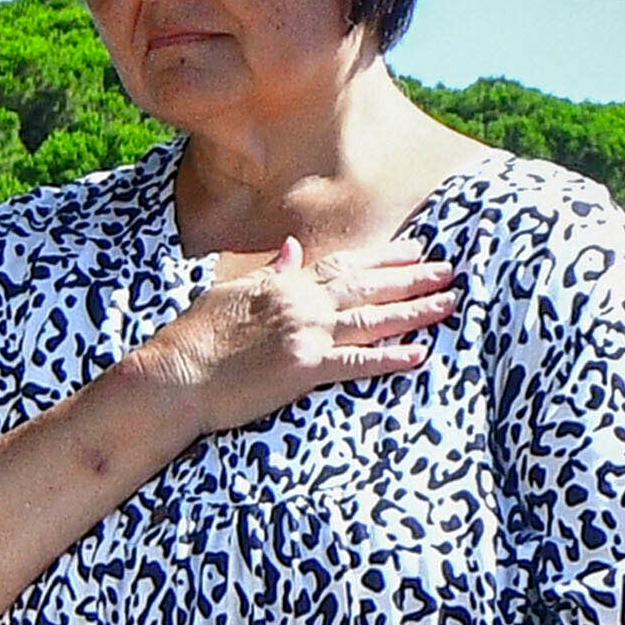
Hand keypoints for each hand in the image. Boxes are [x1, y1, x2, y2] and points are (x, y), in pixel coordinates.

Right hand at [142, 227, 452, 440]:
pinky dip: (389, 358)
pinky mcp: (303, 369)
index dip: (385, 258)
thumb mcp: (233, 292)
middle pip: (369, 286)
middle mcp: (302, 303)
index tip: (416, 249)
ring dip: (415, 310)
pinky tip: (419, 355)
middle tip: (450, 270)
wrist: (174, 374)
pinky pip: (356, 362)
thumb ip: (271, 271)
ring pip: (372, 318)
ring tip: (449, 303)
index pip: (345, 265)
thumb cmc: (196, 337)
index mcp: (286, 284)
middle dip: (413, 277)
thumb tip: (292, 250)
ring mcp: (305, 334)